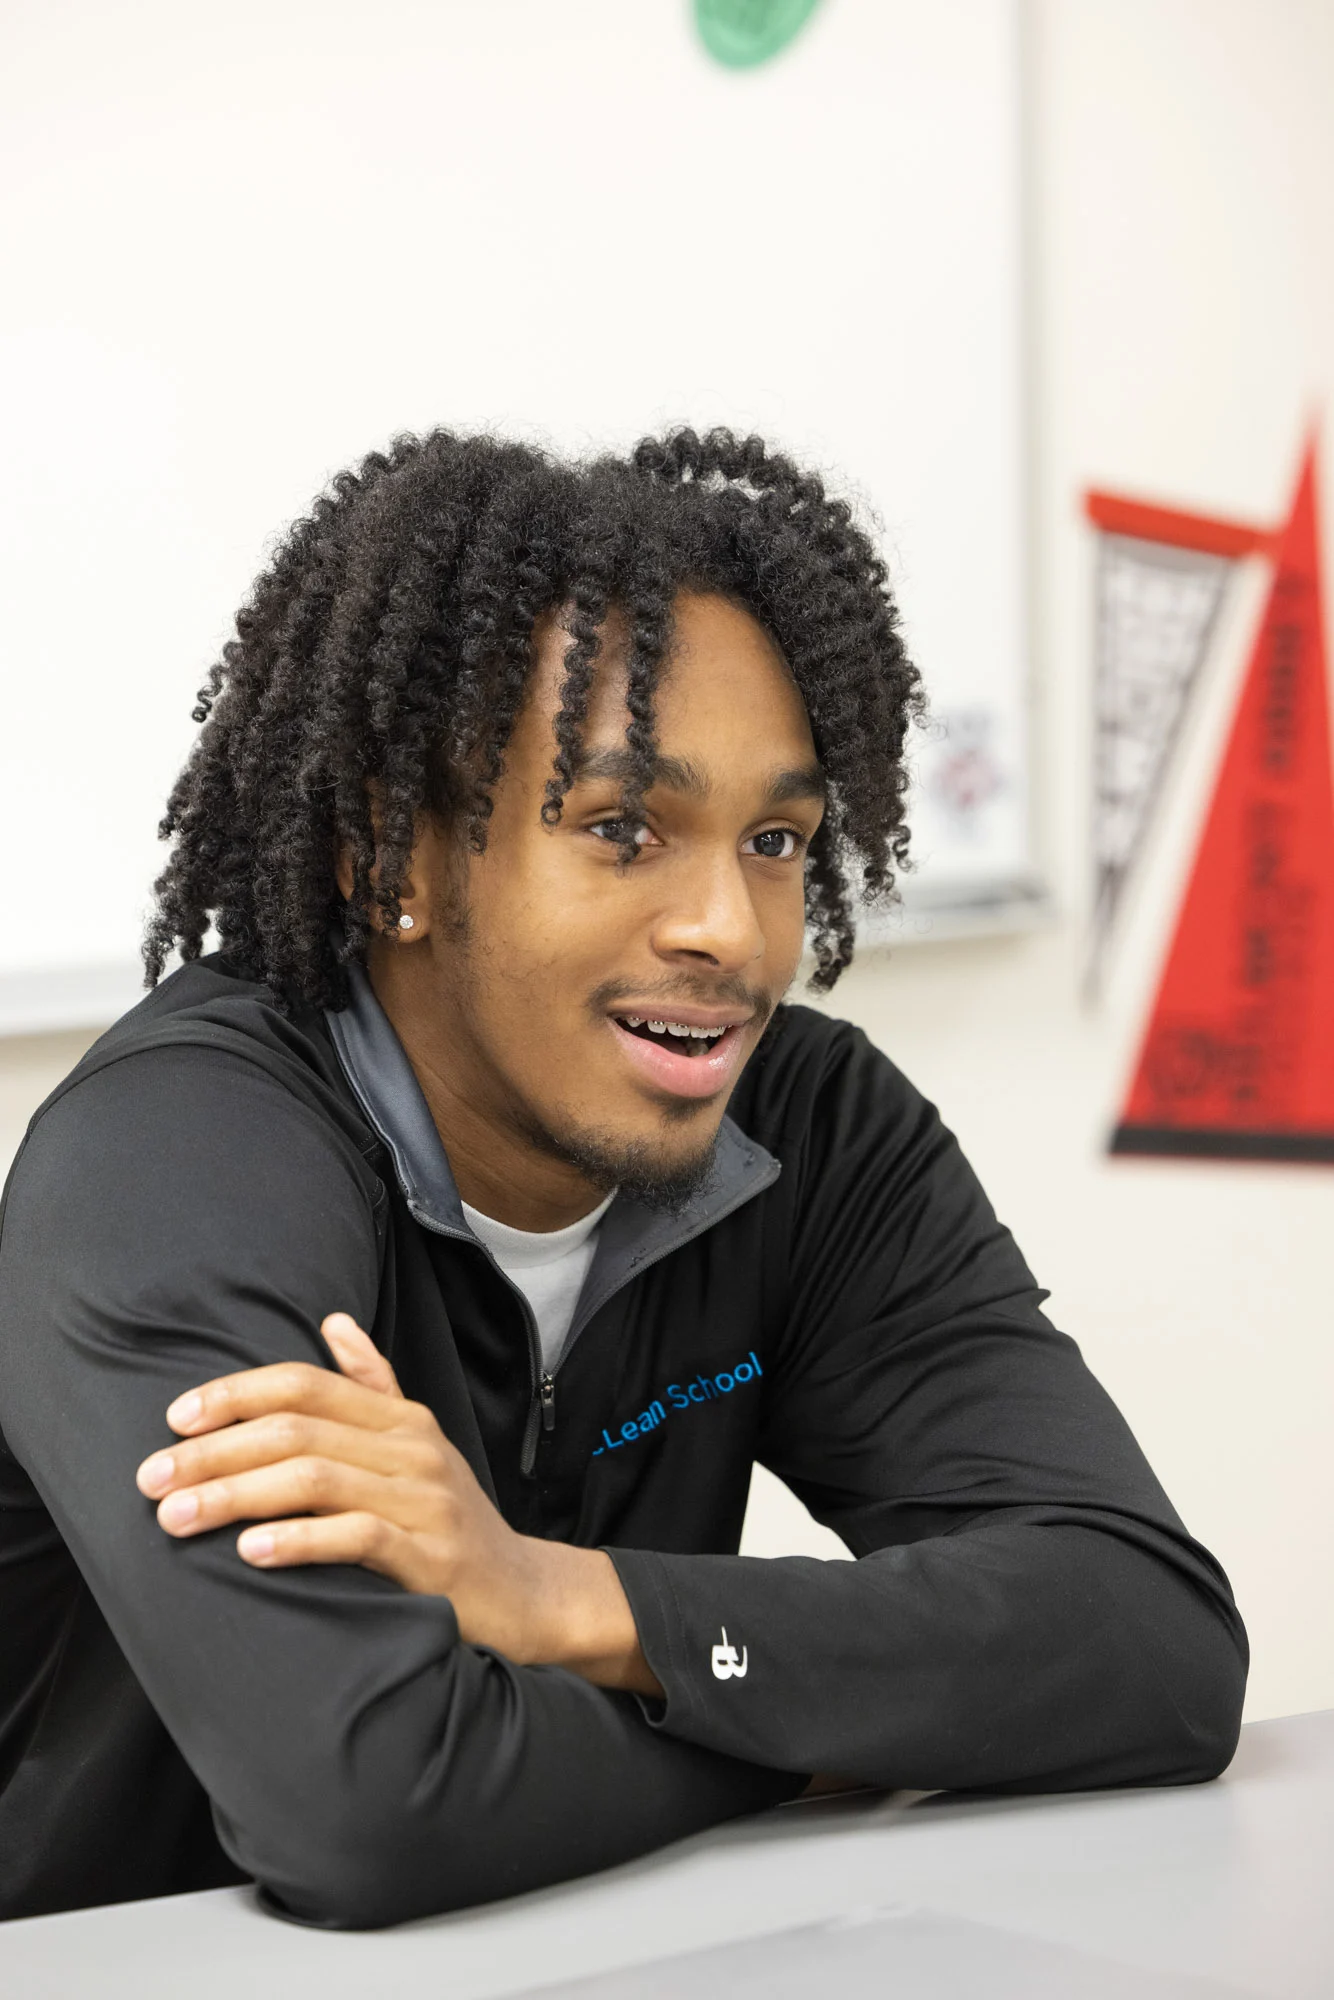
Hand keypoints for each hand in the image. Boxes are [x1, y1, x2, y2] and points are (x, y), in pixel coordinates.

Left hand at [135, 1315, 659, 1694]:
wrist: (524, 1593)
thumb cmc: (451, 1520)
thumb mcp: (418, 1446)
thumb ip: (374, 1384)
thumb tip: (333, 1320)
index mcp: (400, 1418)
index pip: (306, 1386)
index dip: (236, 1395)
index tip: (174, 1420)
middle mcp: (412, 1448)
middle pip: (298, 1431)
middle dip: (215, 1452)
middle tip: (151, 1480)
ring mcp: (425, 1500)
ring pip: (316, 1480)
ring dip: (236, 1496)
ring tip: (178, 1518)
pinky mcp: (432, 1556)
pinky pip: (357, 1537)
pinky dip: (299, 1540)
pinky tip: (250, 1551)